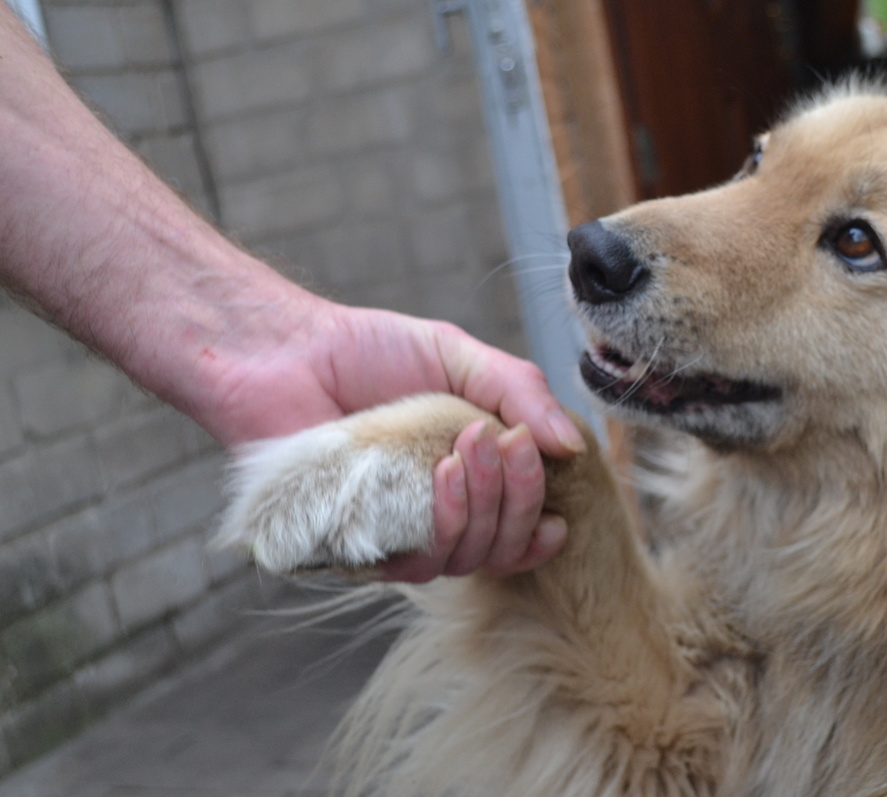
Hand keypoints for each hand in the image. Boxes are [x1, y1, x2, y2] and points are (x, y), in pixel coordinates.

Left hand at [195, 297, 584, 580]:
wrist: (286, 350)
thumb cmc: (367, 351)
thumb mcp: (459, 357)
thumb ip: (519, 393)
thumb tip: (572, 446)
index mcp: (465, 479)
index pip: (515, 529)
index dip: (541, 528)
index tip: (558, 508)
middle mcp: (431, 515)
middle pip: (499, 546)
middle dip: (519, 499)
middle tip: (509, 444)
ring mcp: (392, 533)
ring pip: (463, 558)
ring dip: (484, 507)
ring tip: (469, 446)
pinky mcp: (351, 546)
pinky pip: (415, 563)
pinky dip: (444, 521)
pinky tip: (443, 475)